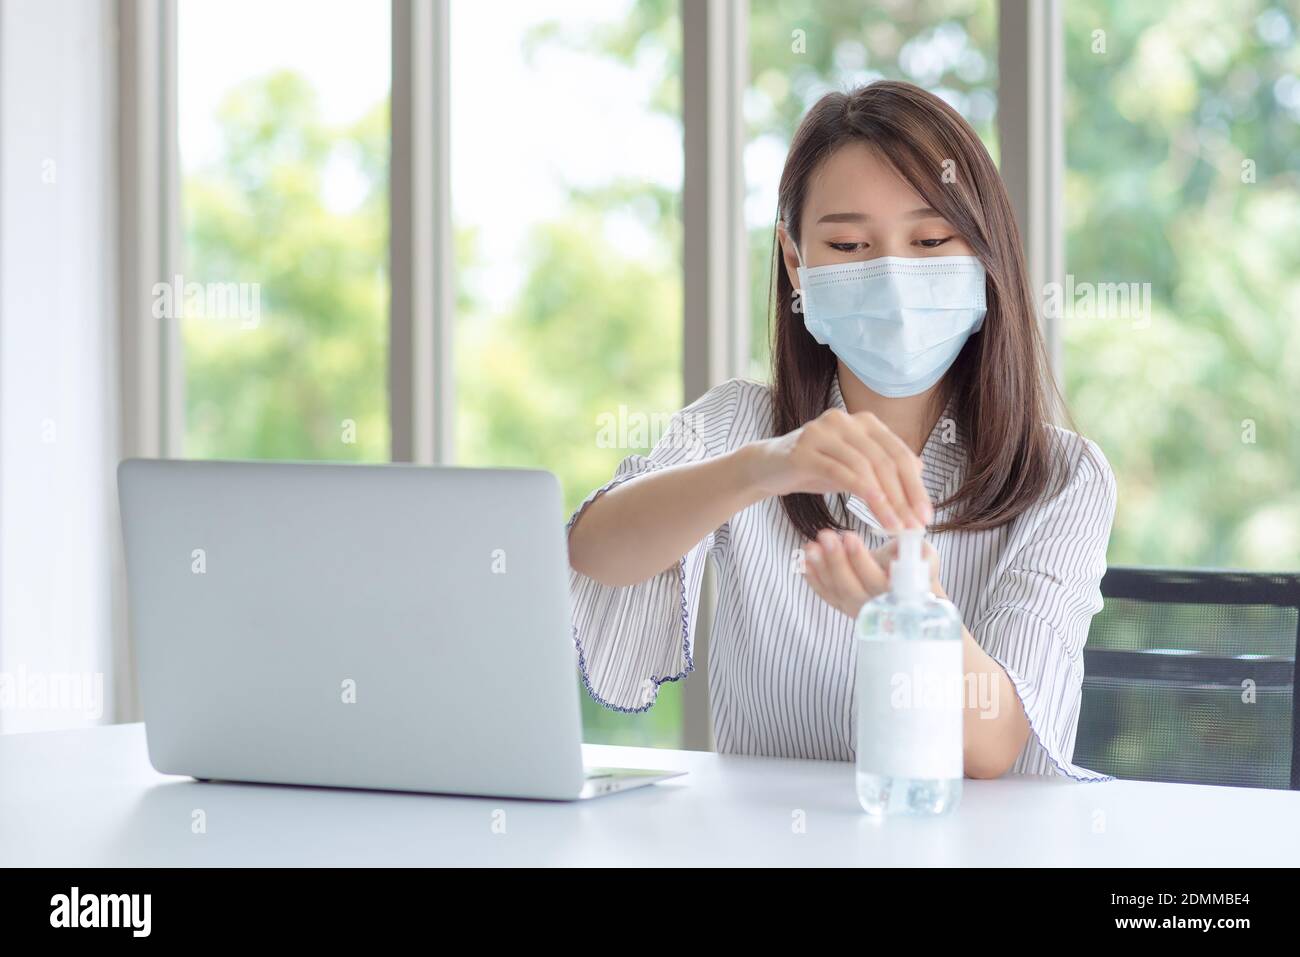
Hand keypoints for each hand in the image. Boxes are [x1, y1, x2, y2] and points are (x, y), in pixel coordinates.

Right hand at [741, 407, 931, 531]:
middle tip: (915, 526)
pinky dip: (862, 491)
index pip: (899, 454)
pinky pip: (840, 472)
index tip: (926, 515)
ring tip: (896, 527)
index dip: (916, 486)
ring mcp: (822, 432)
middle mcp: (844, 420)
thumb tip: (919, 469)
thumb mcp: (853, 466)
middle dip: (905, 497)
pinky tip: (875, 510)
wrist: (767, 467)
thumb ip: (882, 464)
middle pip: (886, 460)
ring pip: (865, 467)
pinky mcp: (803, 450)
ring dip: (886, 501)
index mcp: (863, 421)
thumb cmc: (813, 467)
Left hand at [803, 530, 941, 618]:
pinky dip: (812, 577)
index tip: (848, 536)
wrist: (908, 589)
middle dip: (836, 560)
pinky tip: (803, 559)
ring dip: (821, 567)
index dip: (860, 560)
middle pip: (852, 588)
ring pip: (836, 591)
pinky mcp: (844, 606)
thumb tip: (917, 546)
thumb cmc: (917, 568)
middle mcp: (877, 608)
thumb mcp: (926, 560)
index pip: (878, 581)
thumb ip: (923, 555)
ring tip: (811, 544)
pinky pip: (825, 594)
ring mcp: (858, 609)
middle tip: (825, 535)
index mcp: (900, 596)